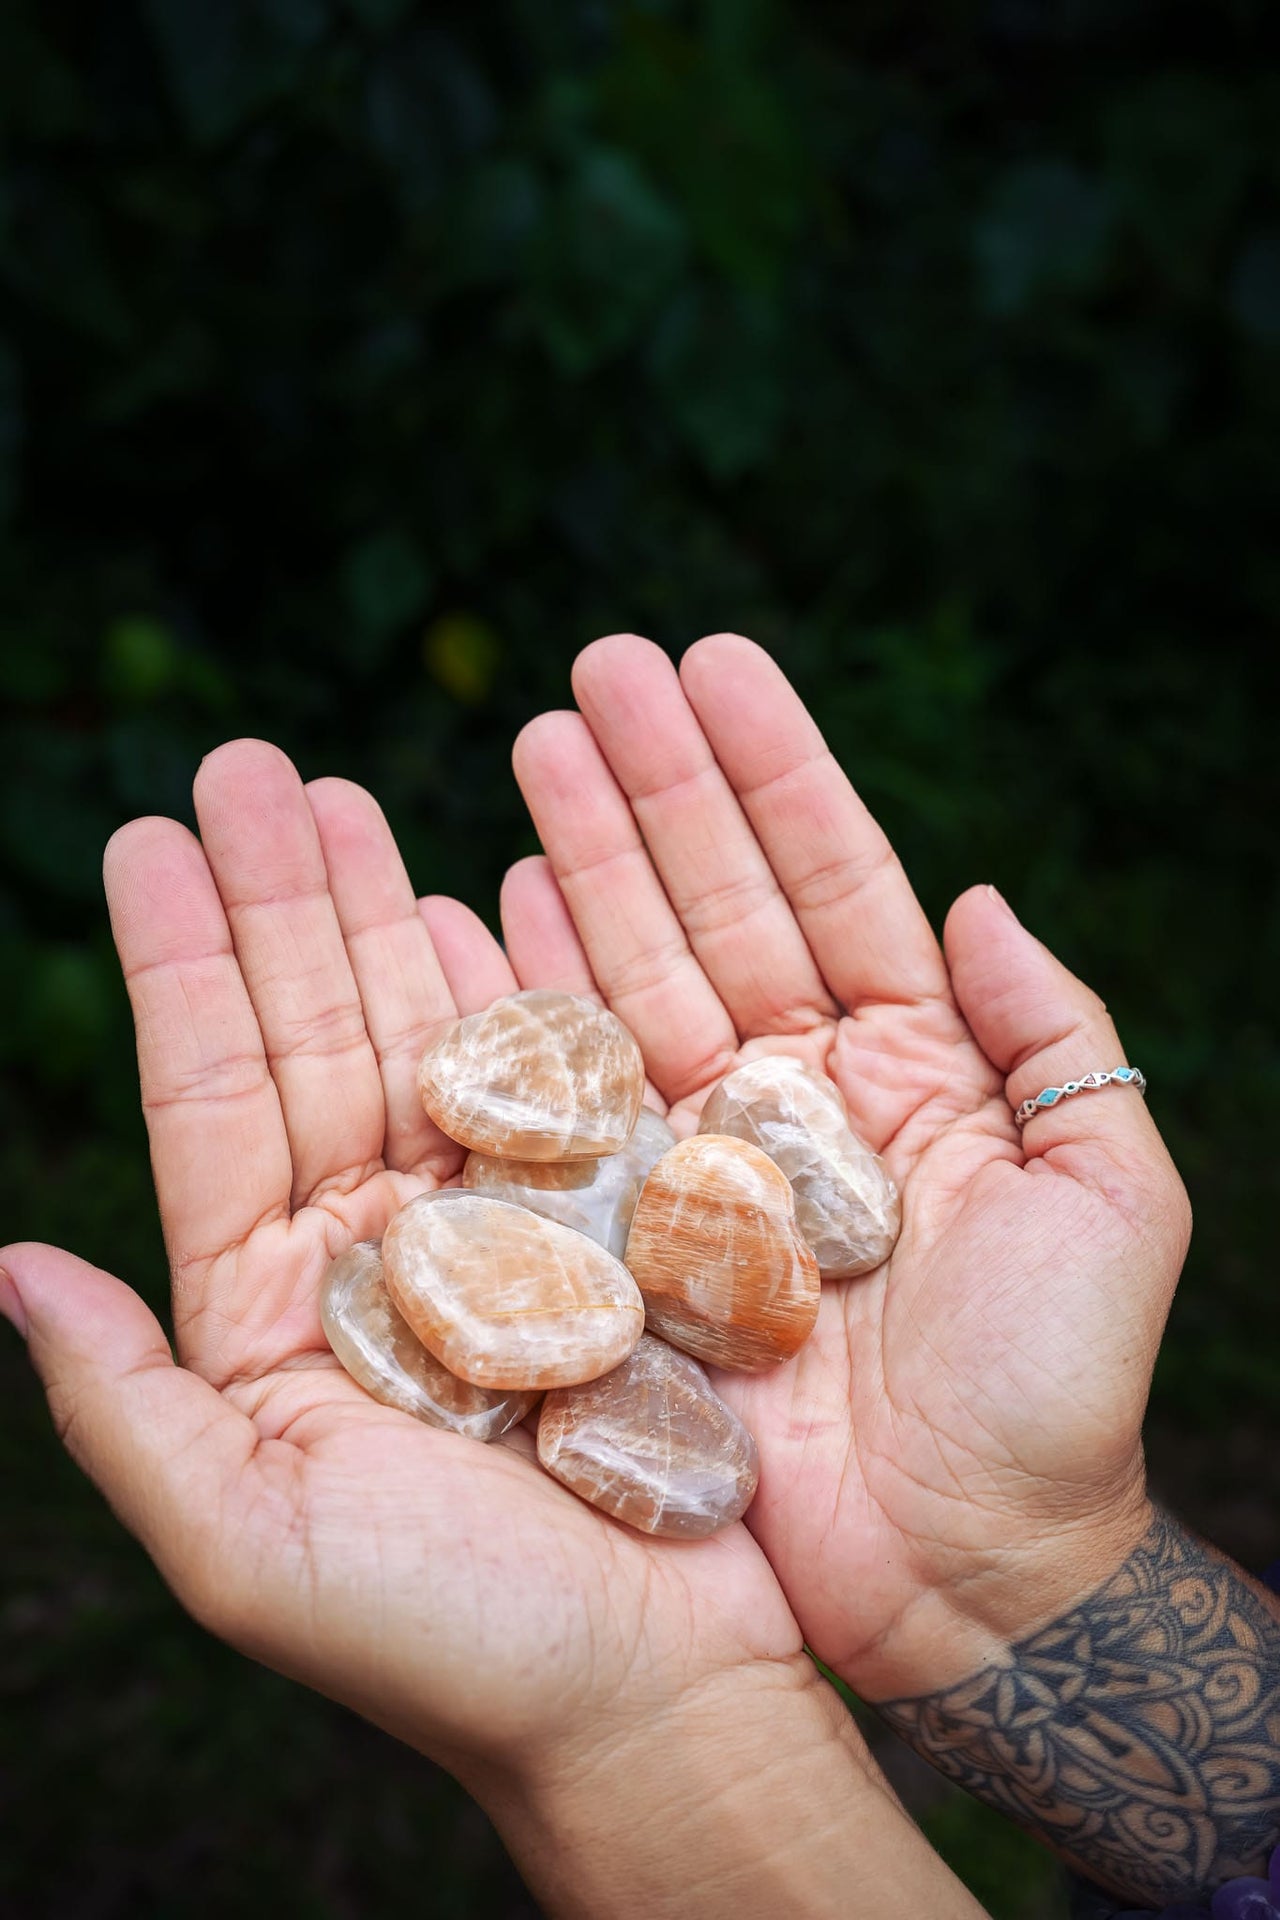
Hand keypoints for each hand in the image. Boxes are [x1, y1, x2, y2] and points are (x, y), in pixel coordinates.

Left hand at [0, 740, 881, 1913]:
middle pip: (310, 1040)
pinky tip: (475, 892)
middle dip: (276, 901)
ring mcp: (495, 1230)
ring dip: (376, 915)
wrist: (658, 1699)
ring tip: (339, 791)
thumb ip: (126, 1407)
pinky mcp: (607, 1229)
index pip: (210, 1104)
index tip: (148, 839)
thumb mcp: (247, 1544)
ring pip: (419, 1040)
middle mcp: (375, 1255)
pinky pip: (550, 1086)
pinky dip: (513, 986)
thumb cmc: (453, 1649)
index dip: (178, 967)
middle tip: (247, 764)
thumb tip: (8, 1270)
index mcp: (274, 1315)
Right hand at [507, 633, 1191, 1698]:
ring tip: (534, 743)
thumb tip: (984, 895)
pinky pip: (574, 1103)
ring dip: (583, 856)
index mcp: (911, 1066)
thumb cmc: (1059, 1398)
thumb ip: (1058, 1039)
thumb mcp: (1110, 1201)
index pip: (834, 881)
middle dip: (657, 783)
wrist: (970, 1579)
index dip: (773, 771)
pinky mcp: (634, 1238)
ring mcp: (706, 1158)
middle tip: (592, 667)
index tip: (711, 661)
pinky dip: (531, 999)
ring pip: (635, 973)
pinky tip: (489, 903)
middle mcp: (797, 1091)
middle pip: (716, 902)